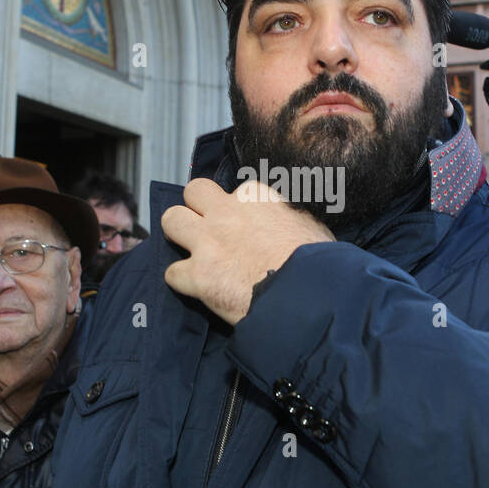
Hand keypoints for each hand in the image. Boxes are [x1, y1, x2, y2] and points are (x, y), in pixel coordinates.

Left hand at [161, 178, 334, 324]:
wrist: (308, 297)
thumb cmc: (317, 264)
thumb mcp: (309, 226)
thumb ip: (288, 217)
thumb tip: (286, 221)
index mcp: (257, 197)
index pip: (238, 190)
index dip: (240, 209)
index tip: (245, 224)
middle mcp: (227, 213)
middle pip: (194, 191)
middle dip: (197, 207)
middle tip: (207, 227)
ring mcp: (208, 243)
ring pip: (171, 220)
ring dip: (179, 235)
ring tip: (193, 250)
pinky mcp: (198, 276)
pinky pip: (172, 273)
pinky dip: (183, 282)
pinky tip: (198, 288)